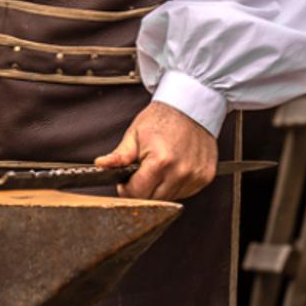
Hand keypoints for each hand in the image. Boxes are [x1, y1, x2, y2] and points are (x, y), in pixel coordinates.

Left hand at [94, 102, 217, 201]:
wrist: (190, 105)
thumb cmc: (162, 118)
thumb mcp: (134, 134)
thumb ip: (119, 156)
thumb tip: (101, 165)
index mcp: (160, 162)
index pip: (138, 194)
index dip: (127, 190)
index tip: (126, 182)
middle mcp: (180, 172)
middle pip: (154, 200)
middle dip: (143, 190)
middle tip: (141, 172)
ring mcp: (195, 176)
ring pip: (170, 198)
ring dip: (160, 189)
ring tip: (159, 167)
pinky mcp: (205, 177)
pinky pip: (185, 192)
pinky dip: (176, 185)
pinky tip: (173, 168)